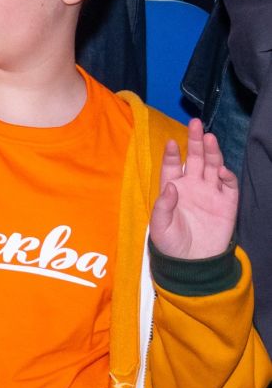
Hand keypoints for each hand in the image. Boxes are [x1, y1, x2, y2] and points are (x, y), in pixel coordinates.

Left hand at [150, 119, 237, 261]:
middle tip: (196, 124)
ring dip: (212, 153)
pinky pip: (228, 185)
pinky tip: (221, 169)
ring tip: (209, 138)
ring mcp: (210, 193)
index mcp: (173, 189)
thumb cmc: (171, 244)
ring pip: (212, 167)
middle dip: (195, 142)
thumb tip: (171, 186)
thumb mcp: (160, 226)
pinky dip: (227, 176)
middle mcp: (192, 187)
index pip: (173, 166)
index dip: (174, 154)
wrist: (193, 263)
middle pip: (195, 159)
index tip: (173, 142)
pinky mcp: (226, 204)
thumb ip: (164, 206)